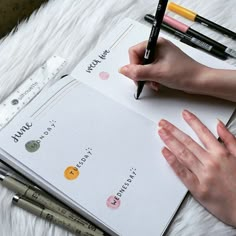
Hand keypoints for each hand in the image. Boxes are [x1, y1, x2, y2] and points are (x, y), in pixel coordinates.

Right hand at [119, 38, 208, 93]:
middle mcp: (158, 48)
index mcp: (157, 44)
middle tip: (145, 81)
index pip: (134, 51)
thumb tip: (123, 70)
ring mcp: (160, 56)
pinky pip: (150, 71)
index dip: (133, 65)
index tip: (138, 75)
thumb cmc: (184, 73)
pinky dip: (151, 79)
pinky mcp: (163, 64)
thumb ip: (138, 72)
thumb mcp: (157, 73)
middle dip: (140, 73)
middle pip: (137, 60)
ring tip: (153, 84)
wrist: (199, 81)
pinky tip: (156, 84)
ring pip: (143, 67)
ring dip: (145, 77)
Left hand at [158, 109, 235, 226]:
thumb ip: (230, 139)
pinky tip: (164, 152)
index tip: (184, 114)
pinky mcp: (197, 188)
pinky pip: (181, 172)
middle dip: (173, 130)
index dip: (192, 121)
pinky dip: (172, 161)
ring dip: (170, 141)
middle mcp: (211, 162)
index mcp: (221, 153)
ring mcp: (203, 174)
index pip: (203, 132)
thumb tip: (218, 124)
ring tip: (161, 132)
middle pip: (188, 142)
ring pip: (183, 153)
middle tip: (163, 123)